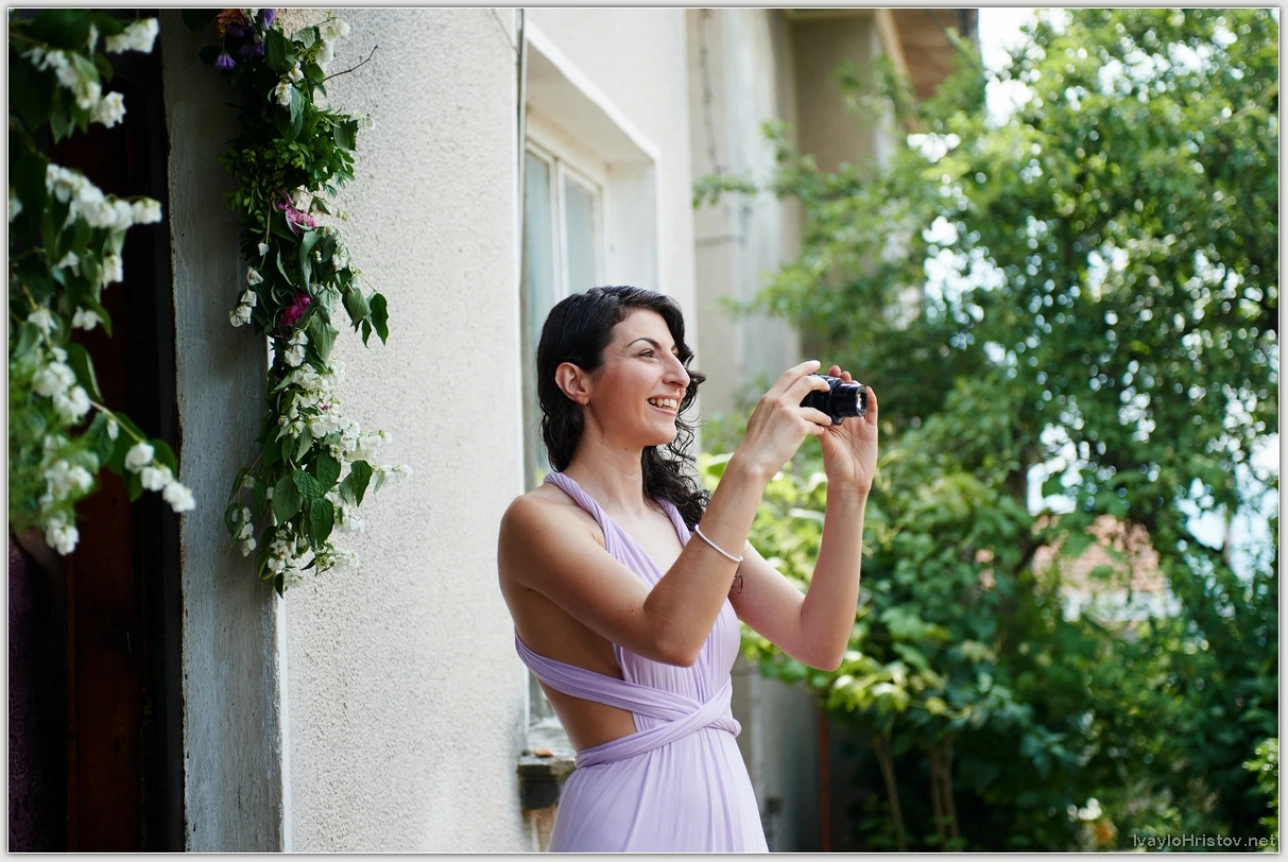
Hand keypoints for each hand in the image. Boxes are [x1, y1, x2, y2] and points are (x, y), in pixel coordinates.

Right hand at [734, 360, 833, 479]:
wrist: (753, 461)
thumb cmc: (755, 444)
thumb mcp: (759, 417)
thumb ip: (771, 407)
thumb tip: (778, 404)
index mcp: (769, 398)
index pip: (789, 375)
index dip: (804, 367)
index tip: (815, 364)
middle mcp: (779, 401)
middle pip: (806, 382)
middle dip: (820, 381)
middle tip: (828, 385)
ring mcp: (790, 413)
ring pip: (816, 407)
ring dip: (824, 414)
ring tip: (828, 418)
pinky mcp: (799, 427)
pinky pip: (816, 425)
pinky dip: (820, 428)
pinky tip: (820, 432)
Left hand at [817, 365, 878, 495]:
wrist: (851, 480)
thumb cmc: (834, 465)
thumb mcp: (826, 445)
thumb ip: (821, 430)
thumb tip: (812, 416)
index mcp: (830, 423)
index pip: (828, 401)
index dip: (826, 388)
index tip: (821, 375)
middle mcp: (844, 421)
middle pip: (842, 397)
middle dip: (840, 383)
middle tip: (836, 371)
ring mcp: (858, 424)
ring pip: (856, 401)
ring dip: (854, 388)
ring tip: (849, 377)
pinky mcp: (871, 429)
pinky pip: (871, 411)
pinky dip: (871, 400)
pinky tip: (868, 390)